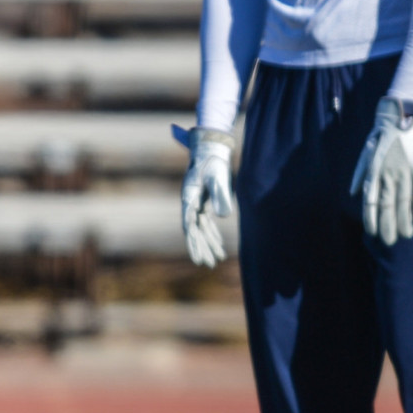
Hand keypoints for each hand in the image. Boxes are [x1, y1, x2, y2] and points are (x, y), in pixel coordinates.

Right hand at [177, 126, 234, 268]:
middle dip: (200, 247)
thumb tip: (223, 216)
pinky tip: (219, 246)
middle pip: (194, 229)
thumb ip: (220, 195)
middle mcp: (190, 202)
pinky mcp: (204, 202)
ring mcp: (196, 203)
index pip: (189, 223)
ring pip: (201, 228)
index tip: (197, 255)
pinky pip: (207, 222)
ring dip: (208, 244)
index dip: (193, 240)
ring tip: (215, 261)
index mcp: (189, 196)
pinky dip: (212, 234)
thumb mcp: (219, 177)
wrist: (212, 148)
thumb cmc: (214, 162)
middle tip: (206, 264)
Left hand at [350, 97, 412, 245]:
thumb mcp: (365, 151)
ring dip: (405, 219)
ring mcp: (407, 170)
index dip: (371, 218)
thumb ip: (360, 173)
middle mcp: (390, 173)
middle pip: (388, 204)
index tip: (372, 232)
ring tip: (406, 235)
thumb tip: (354, 193)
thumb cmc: (381, 135)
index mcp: (375, 170)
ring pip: (405, 200)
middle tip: (390, 241)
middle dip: (388, 224)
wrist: (402, 114)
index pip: (370, 200)